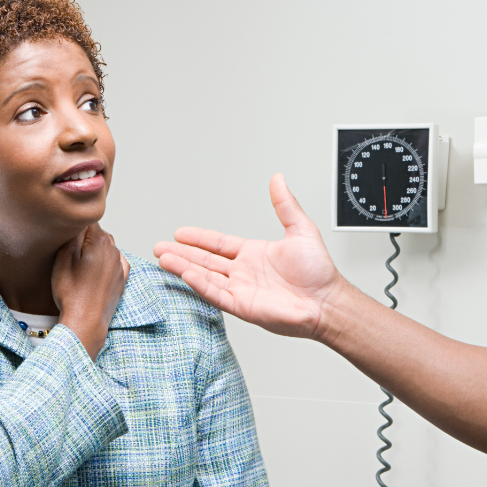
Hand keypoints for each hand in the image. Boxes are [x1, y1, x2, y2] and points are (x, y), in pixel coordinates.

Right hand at [52, 223, 129, 357]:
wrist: (86, 321)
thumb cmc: (72, 292)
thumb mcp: (63, 257)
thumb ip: (72, 234)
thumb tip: (78, 220)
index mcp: (100, 241)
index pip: (87, 221)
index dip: (74, 227)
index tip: (66, 237)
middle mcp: (114, 250)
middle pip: (98, 233)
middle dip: (85, 238)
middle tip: (70, 252)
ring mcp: (120, 265)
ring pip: (107, 247)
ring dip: (95, 250)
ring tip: (80, 264)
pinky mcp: (122, 279)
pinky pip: (115, 262)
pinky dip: (105, 262)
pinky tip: (95, 269)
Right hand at [154, 174, 345, 340]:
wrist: (326, 302)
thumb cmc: (319, 272)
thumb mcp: (300, 230)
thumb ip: (285, 205)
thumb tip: (278, 180)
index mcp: (254, 254)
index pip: (219, 244)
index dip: (199, 238)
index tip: (180, 233)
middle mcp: (244, 272)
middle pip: (205, 260)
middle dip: (182, 253)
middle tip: (160, 247)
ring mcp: (241, 290)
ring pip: (205, 276)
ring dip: (183, 267)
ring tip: (163, 259)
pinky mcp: (242, 306)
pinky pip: (215, 294)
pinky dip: (199, 284)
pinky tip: (185, 273)